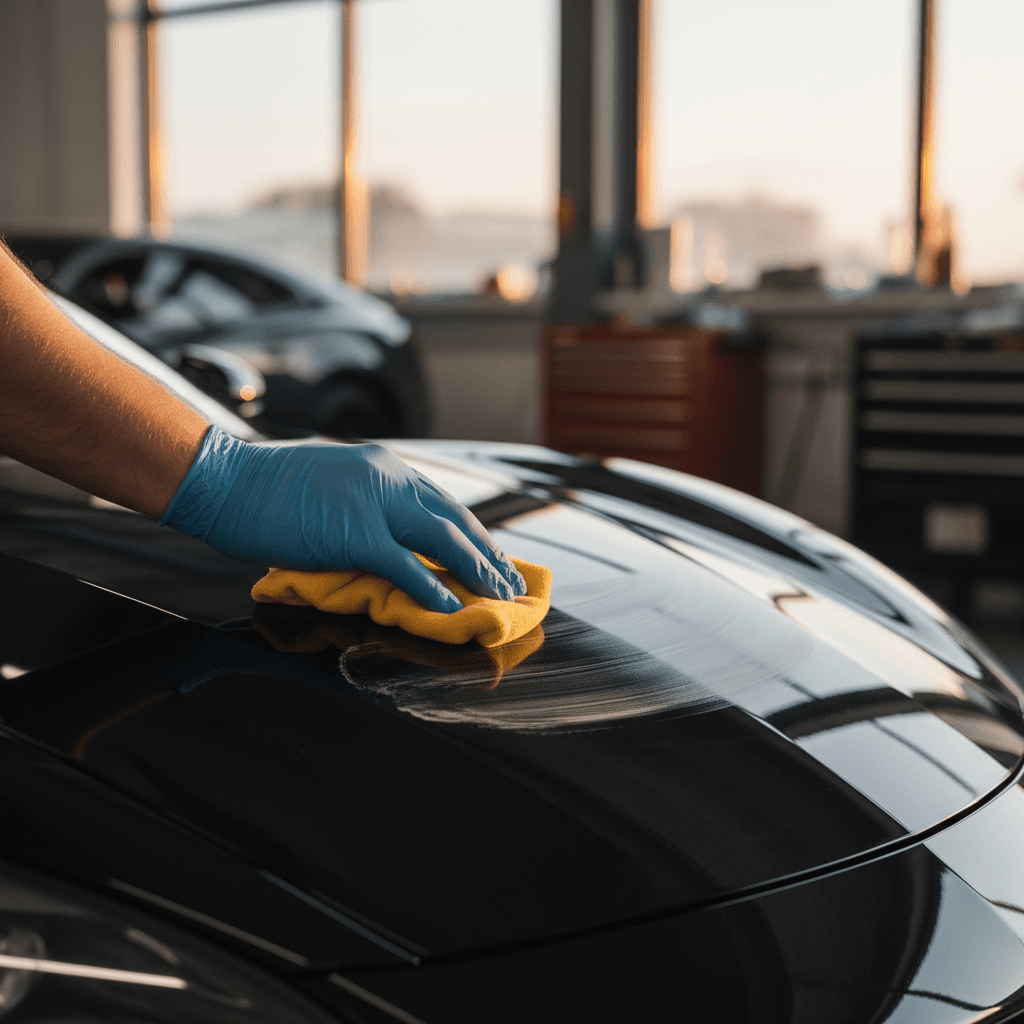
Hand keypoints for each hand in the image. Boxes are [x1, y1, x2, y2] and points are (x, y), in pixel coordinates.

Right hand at [161, 427, 525, 612]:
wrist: (225, 480)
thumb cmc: (267, 487)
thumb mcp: (331, 483)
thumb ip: (365, 504)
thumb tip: (388, 536)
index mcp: (384, 466)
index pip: (442, 502)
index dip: (472, 532)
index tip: (492, 554)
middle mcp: (388, 478)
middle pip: (454, 519)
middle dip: (487, 553)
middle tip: (512, 581)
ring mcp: (374, 504)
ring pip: (442, 540)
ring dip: (476, 570)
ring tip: (499, 596)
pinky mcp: (356, 534)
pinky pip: (406, 566)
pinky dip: (434, 588)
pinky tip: (454, 606)